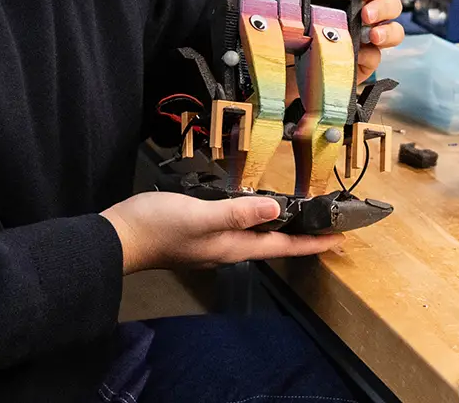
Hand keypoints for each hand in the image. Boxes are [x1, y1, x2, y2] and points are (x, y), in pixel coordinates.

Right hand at [101, 192, 342, 273]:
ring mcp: (212, 244)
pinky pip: (237, 228)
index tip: (340, 239)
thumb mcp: (200, 215)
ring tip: (299, 216)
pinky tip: (252, 208)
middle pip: (273, 244)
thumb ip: (236, 212)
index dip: (311, 243)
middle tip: (327, 226)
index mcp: (232, 247)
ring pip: (255, 237)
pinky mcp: (198, 234)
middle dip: (301, 236)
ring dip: (279, 228)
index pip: (282, 246)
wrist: (118, 238)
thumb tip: (275, 208)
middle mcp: (227, 249)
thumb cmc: (158, 226)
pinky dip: (254, 220)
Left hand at [292, 0, 404, 82]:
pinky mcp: (368, 60)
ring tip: (374, 36)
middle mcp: (369, 15)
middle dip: (382, 8)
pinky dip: (368, 55)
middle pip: (392, 4)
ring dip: (388, 32)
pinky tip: (357, 55)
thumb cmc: (313, 28)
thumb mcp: (308, 8)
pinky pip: (377, 56)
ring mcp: (372, 38)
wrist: (304, 61)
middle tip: (366, 15)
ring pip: (395, 31)